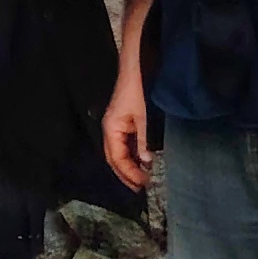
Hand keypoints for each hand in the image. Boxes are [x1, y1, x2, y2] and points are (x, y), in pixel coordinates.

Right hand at [102, 67, 151, 193]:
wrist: (136, 70)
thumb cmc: (136, 91)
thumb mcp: (143, 118)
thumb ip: (144, 140)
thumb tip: (146, 161)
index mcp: (111, 129)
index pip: (117, 158)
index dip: (128, 173)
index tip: (142, 184)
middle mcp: (110, 130)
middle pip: (114, 159)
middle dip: (125, 174)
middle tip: (140, 188)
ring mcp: (116, 126)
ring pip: (119, 153)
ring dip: (129, 167)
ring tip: (141, 180)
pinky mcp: (124, 123)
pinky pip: (125, 145)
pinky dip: (132, 156)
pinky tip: (142, 162)